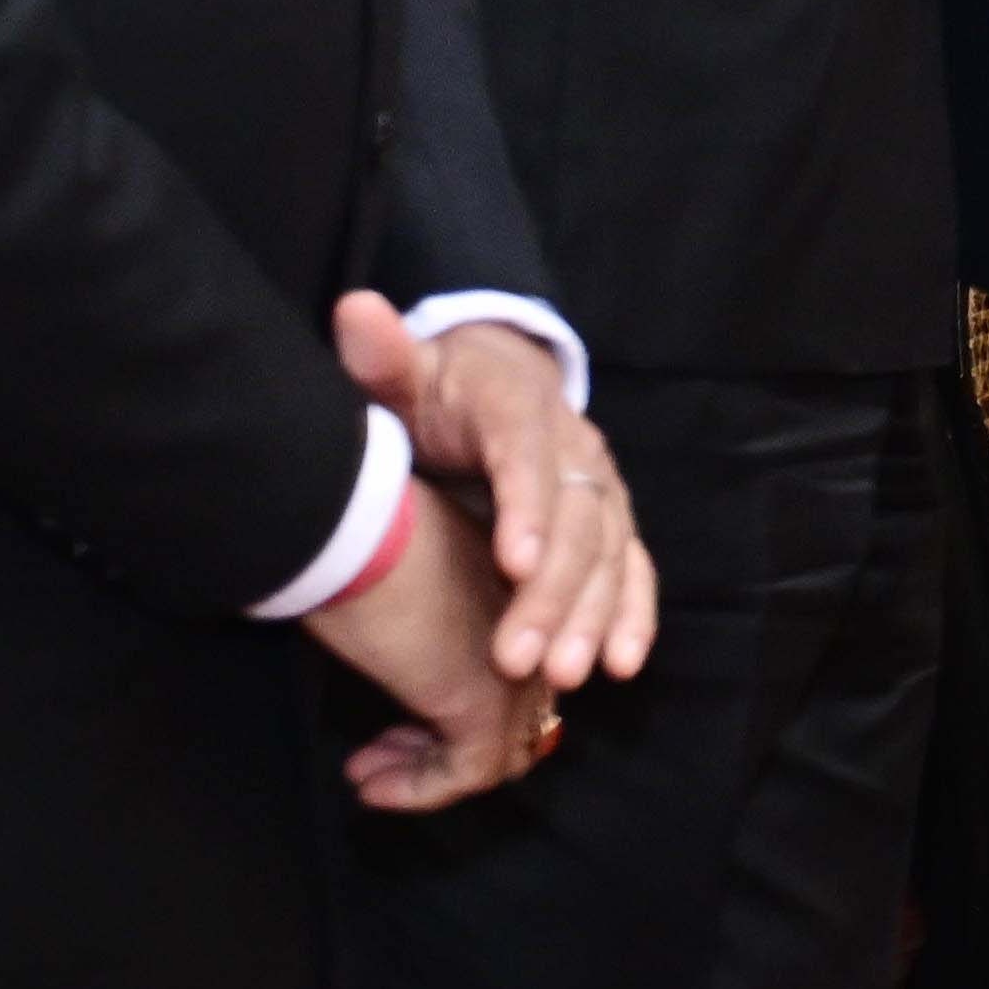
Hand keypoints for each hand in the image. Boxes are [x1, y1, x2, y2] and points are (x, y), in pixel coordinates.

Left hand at [378, 298, 653, 693]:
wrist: (496, 376)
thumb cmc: (438, 388)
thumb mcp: (404, 370)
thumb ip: (383, 355)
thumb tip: (356, 311)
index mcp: (518, 405)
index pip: (526, 453)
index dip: (527, 506)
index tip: (514, 562)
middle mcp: (575, 445)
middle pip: (577, 518)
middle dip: (553, 592)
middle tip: (516, 659)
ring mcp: (599, 486)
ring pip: (609, 552)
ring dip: (591, 616)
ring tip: (565, 676)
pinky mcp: (611, 521)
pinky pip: (632, 568)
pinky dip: (632, 614)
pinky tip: (621, 664)